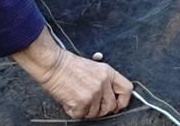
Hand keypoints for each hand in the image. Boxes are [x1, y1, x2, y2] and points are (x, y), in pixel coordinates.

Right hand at [13, 28, 132, 118]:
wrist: (53, 64)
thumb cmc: (68, 66)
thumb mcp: (93, 67)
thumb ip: (104, 81)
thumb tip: (109, 97)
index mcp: (108, 72)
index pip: (127, 89)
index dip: (123, 101)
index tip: (117, 105)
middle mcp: (103, 82)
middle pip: (111, 106)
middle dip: (100, 110)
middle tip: (90, 105)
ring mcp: (93, 93)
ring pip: (95, 113)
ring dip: (85, 110)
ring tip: (76, 98)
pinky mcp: (82, 102)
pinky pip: (81, 115)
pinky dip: (74, 111)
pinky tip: (69, 100)